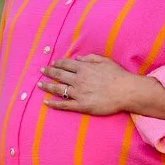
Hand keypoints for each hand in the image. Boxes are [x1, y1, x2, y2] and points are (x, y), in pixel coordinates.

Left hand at [40, 55, 164, 118]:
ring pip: (58, 89)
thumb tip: (78, 59)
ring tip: (39, 85)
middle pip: (59, 75)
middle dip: (48, 72)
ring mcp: (78, 93)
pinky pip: (64, 104)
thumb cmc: (118, 75)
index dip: (57, 63)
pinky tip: (46, 102)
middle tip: (41, 71)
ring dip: (47, 86)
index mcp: (83, 68)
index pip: (65, 64)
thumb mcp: (104, 61)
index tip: (52, 63)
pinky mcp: (81, 105)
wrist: (126, 91)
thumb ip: (90, 58)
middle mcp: (78, 79)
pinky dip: (54, 103)